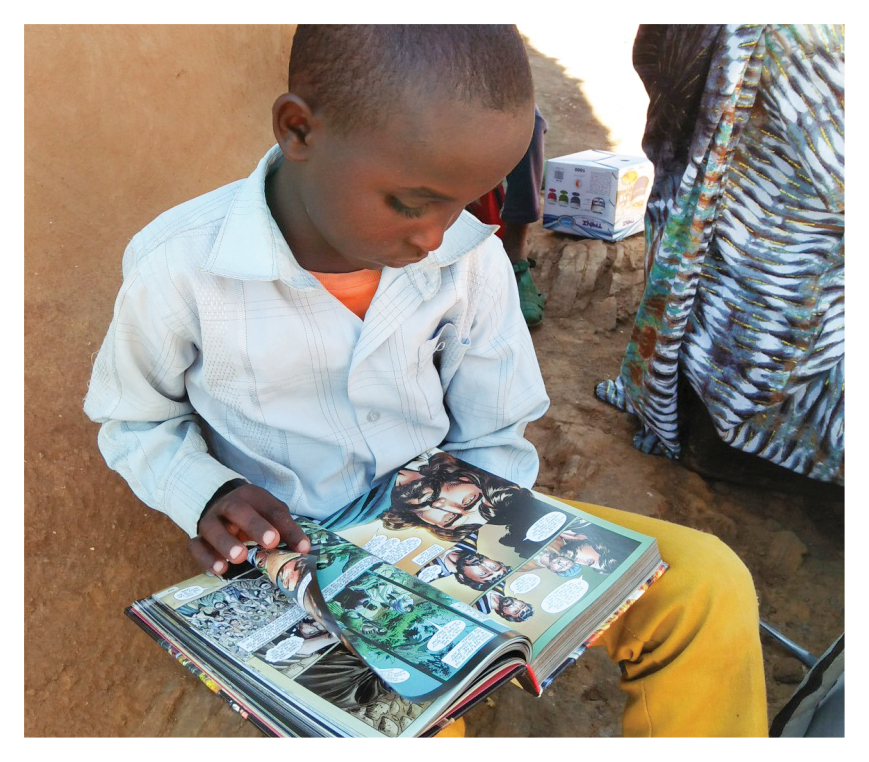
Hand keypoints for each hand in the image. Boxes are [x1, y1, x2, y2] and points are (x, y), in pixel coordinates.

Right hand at [189, 483, 310, 574]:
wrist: (222, 507)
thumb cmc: (254, 514)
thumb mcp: (271, 514)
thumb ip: (286, 529)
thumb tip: (304, 550)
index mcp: (252, 496)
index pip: (273, 510)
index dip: (289, 528)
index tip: (303, 547)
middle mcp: (229, 505)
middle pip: (238, 511)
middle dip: (255, 526)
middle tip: (271, 542)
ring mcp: (211, 521)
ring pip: (212, 528)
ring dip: (225, 542)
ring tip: (239, 557)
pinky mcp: (199, 537)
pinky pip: (196, 546)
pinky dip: (206, 558)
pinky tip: (220, 570)